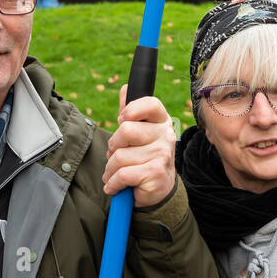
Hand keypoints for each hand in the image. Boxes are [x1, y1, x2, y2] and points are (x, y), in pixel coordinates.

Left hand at [103, 88, 176, 208]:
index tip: (122, 121)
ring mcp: (162, 154)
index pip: (150, 104)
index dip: (131, 110)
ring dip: (110, 170)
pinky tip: (115, 186)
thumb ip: (131, 111)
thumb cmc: (143, 156)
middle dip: (112, 146)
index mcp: (161, 121)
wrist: (158, 189)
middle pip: (126, 130)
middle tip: (116, 155)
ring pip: (120, 156)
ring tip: (116, 174)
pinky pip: (122, 174)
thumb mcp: (138, 132)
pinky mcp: (155, 173)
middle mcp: (166, 135)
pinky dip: (112, 183)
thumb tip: (125, 88)